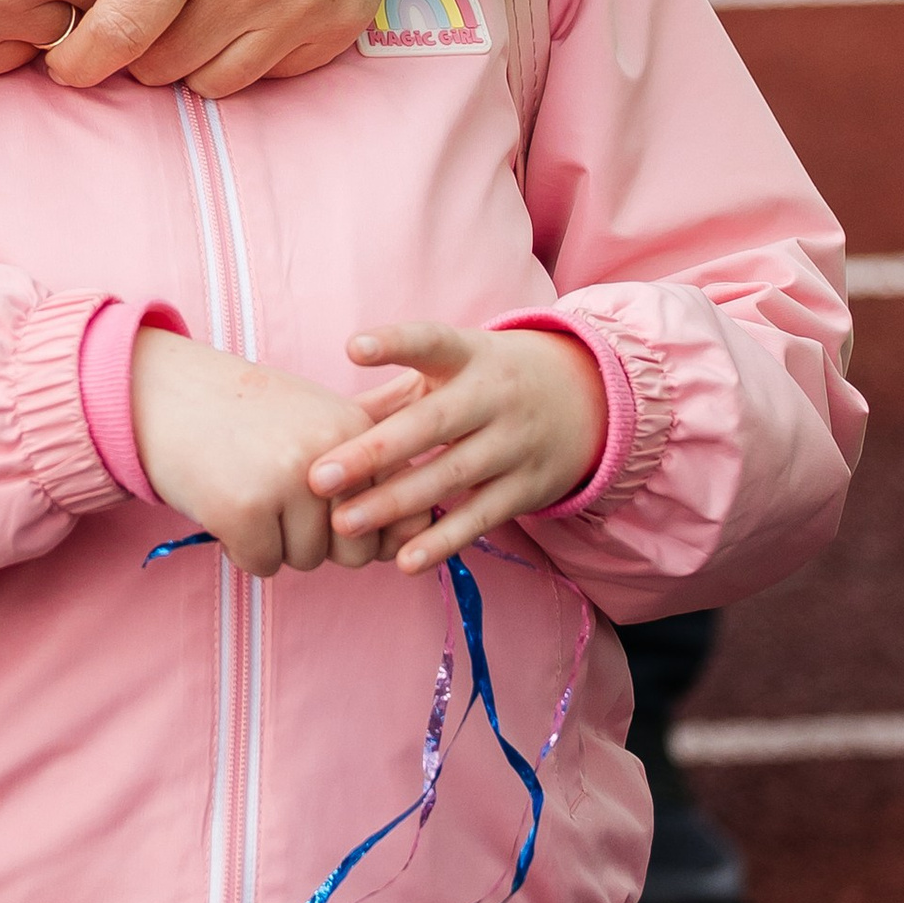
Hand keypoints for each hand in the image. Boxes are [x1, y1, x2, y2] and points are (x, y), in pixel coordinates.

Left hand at [45, 0, 409, 98]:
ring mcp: (303, 9)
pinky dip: (247, 52)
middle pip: (164, 65)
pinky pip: (272, 72)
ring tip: (191, 10)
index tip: (65, 62)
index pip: (125, 28)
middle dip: (137, 46)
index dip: (83, 57)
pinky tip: (242, 8)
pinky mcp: (340, 22)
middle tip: (139, 10)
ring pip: (216, 82)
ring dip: (190, 58)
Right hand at [129, 327, 382, 575]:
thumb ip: (368, 472)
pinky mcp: (242, 509)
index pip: (396, 516)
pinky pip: (261, 564)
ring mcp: (284, 482)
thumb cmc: (246, 416)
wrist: (163, 391)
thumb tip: (415, 537)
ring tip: (247, 486)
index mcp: (356, 430)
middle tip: (277, 495)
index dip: (360, 523)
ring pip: (305, 560)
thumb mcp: (316, 421)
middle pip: (354, 551)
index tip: (328, 503)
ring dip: (274, 540)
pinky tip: (223, 502)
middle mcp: (329, 455)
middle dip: (318, 540)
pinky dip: (241, 547)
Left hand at [308, 321, 608, 574]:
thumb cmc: (489, 382)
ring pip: (451, 475)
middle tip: (318, 477)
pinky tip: (403, 560)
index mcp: (469, 356)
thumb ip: (393, 393)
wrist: (585, 398)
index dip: (395, 344)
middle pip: (430, 424)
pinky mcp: (528, 487)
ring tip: (344, 525)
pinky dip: (442, 540)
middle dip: (373, 452)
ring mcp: (514, 442)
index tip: (352, 347)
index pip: (432, 342)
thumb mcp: (452, 371)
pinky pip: (480, 517)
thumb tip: (323, 418)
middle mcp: (494, 396)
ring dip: (396, 504)